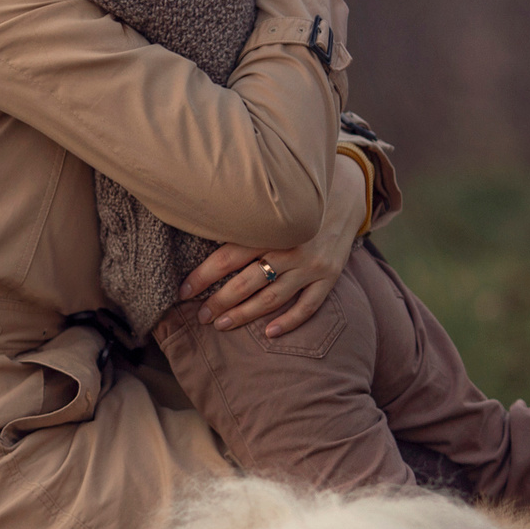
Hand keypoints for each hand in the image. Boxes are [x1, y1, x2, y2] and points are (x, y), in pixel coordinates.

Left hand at [181, 151, 365, 335]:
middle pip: (246, 282)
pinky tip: (268, 333)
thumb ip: (244, 223)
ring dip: (244, 315)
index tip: (183, 291)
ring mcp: (311, 265)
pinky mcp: (329, 277)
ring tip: (221, 324)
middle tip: (201, 315)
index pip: (227, 257)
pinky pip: (308, 306)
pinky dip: (288, 322)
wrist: (346, 195)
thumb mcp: (270, 205)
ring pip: (272, 298)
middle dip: (219, 301)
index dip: (202, 277)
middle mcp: (290, 248)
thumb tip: (202, 241)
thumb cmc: (296, 202)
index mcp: (269, 228)